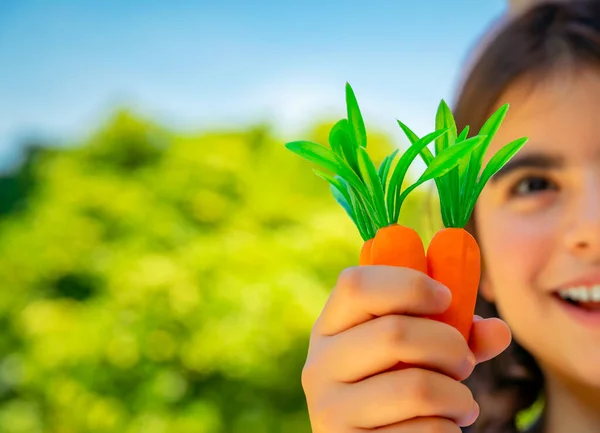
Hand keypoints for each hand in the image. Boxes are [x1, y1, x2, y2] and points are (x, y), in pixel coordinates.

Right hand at [301, 265, 511, 431]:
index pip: (356, 285)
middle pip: (394, 332)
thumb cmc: (398, 390)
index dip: (408, 284)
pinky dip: (449, 429)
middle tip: (464, 362)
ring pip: (417, 387)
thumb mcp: (415, 354)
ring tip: (461, 403)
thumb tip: (498, 330)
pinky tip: (441, 429)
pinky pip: (425, 431)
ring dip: (458, 396)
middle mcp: (319, 365)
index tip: (446, 298)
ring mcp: (329, 410)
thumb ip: (452, 334)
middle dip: (450, 345)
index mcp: (329, 328)